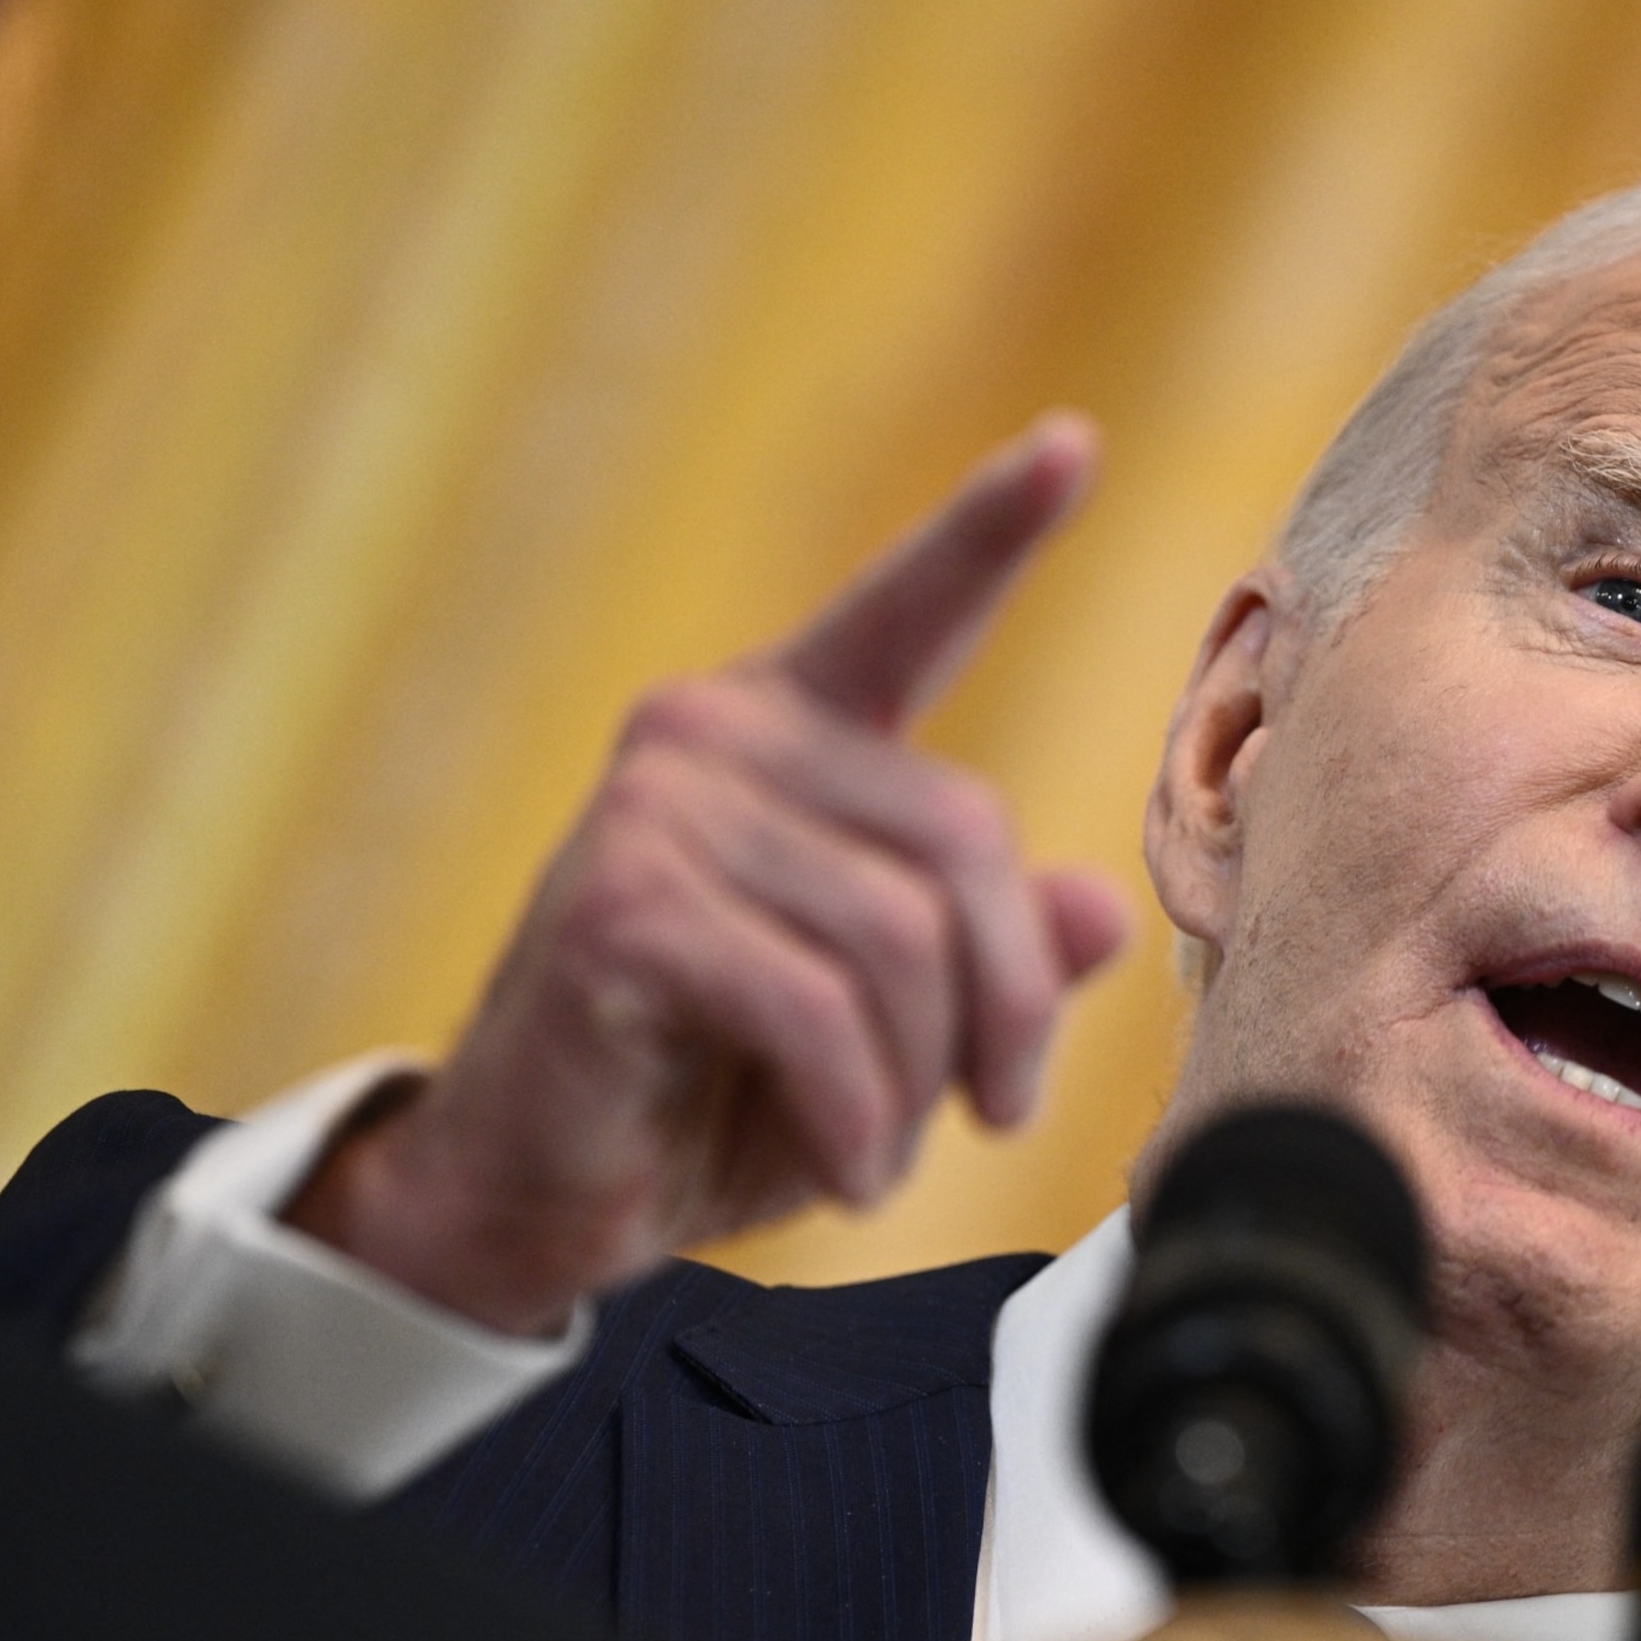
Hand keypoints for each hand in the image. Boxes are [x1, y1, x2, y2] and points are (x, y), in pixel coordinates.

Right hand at [286, 416, 1129, 1334]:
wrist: (539, 1197)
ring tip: (885, 1154)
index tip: (1072, 444)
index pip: (908, 612)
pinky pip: (818, 1007)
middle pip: (968, 840)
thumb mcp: (891, 1033)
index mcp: (791, 733)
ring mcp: (659, 806)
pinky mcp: (624, 906)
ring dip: (921, 1083)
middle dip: (1008, 1006)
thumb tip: (1101, 909)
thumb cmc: (717, 1096)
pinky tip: (847, 1170)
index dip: (991, 529)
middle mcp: (717, 733)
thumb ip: (990, 957)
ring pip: (902, 939)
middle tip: (994, 1114)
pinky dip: (858, 1115)